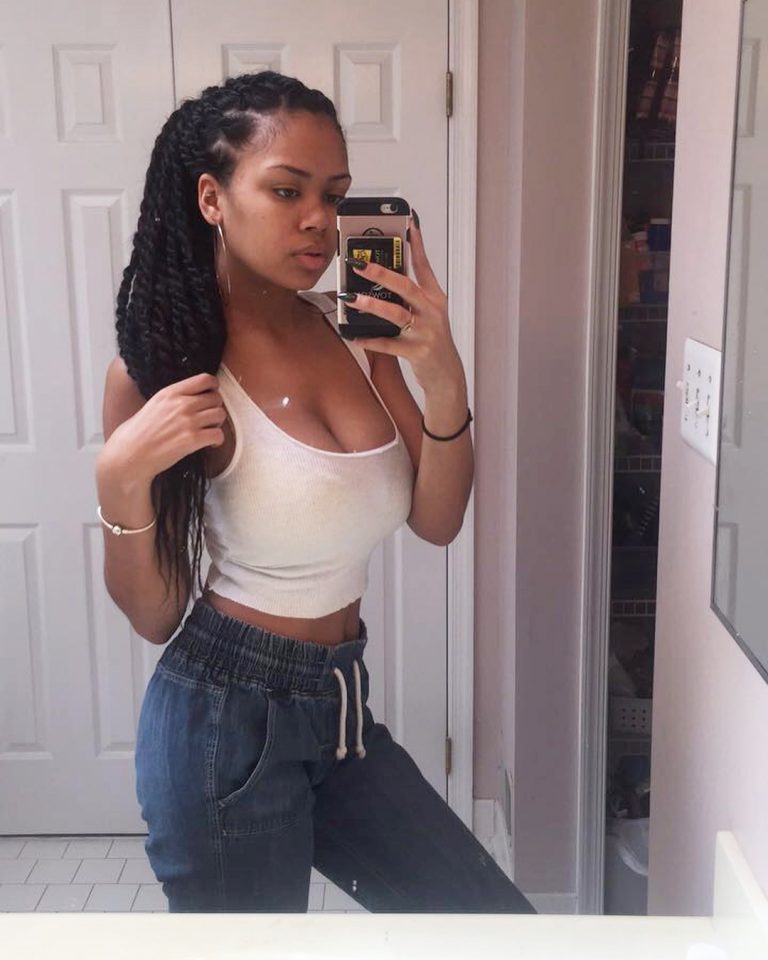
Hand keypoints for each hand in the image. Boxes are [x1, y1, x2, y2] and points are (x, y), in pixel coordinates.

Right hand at [102, 373, 226, 483]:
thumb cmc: (136, 434)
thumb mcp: (153, 405)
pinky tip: (211, 444)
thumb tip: (190, 399)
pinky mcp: (192, 439)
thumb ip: (172, 400)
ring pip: (220, 415)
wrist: (129, 455)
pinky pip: (219, 434)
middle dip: (215, 408)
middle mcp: (181, 403)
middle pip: (216, 398)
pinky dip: (218, 440)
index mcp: (170, 392)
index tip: (212, 395)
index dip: (213, 387)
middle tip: (209, 419)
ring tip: (209, 432)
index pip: (204, 379)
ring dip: (218, 424)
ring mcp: (187, 421)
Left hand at [345, 213, 463, 392]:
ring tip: (350, 298)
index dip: (417, 245)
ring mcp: (425, 332)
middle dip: (381, 274)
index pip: (424, 266)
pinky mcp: (417, 352)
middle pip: (406, 287)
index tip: (408, 224)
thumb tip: (385, 277)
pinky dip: (370, 339)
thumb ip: (411, 296)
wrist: (446, 374)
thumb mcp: (428, 314)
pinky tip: (354, 335)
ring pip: (396, 314)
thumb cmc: (432, 340)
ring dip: (371, 305)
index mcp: (435, 298)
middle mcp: (432, 312)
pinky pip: (389, 344)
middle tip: (360, 264)